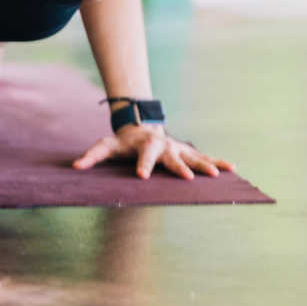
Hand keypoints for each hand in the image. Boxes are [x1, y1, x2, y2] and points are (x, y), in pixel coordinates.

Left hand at [72, 124, 235, 180]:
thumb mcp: (106, 146)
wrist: (140, 126)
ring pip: (193, 157)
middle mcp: (165, 146)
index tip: (142, 177)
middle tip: (188, 179)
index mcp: (145, 145)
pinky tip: (231, 168)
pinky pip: (204, 157)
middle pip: (173, 157)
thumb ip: (92, 155)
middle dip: (180, 168)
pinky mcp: (187, 151)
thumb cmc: (122, 142)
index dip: (143, 165)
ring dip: (205, 165)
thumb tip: (75, 166)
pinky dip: (217, 161)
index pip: (144, 156)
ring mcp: (178, 148)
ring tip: (218, 175)